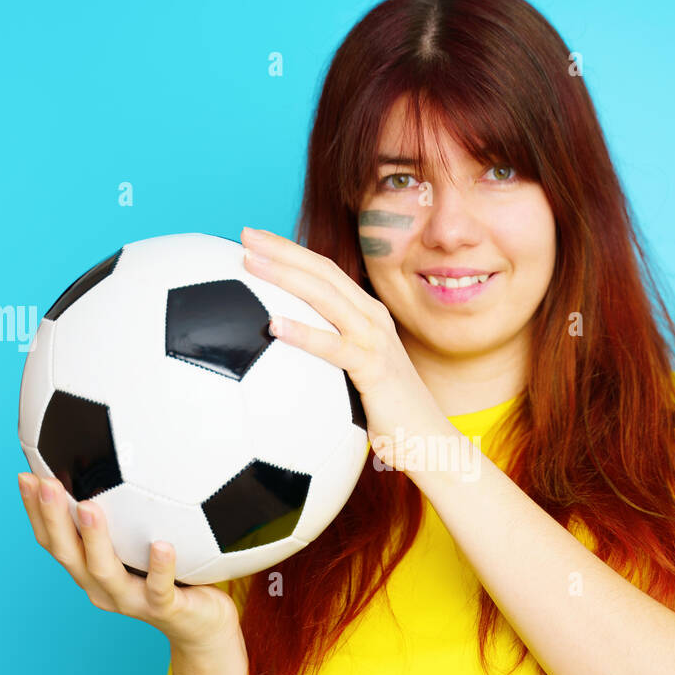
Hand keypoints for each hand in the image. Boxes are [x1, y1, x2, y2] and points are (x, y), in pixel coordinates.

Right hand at [17, 472, 240, 653]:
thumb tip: (117, 464)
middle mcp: (103, 587)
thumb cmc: (171, 578)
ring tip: (88, 507)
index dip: (36, 512)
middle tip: (46, 482)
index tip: (26, 476)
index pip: (54, 541)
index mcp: (90, 571)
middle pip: (68, 553)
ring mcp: (131, 600)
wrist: (202, 627)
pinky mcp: (164, 609)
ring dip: (94, 537)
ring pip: (105, 570)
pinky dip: (159, 566)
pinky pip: (160, 587)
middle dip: (53, 518)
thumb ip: (126, 517)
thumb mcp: (141, 546)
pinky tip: (162, 544)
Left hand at [240, 227, 448, 473]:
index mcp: (367, 315)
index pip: (325, 271)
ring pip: (325, 297)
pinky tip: (273, 325)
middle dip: (283, 249)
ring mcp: (374, 340)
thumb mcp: (359, 375)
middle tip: (246, 234)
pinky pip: (333, 347)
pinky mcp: (374, 368)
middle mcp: (372, 318)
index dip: (292, 250)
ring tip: (250, 262)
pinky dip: (303, 333)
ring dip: (285, 276)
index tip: (257, 238)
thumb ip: (334, 355)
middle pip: (322, 272)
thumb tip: (291, 353)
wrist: (428, 440)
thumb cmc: (390, 412)